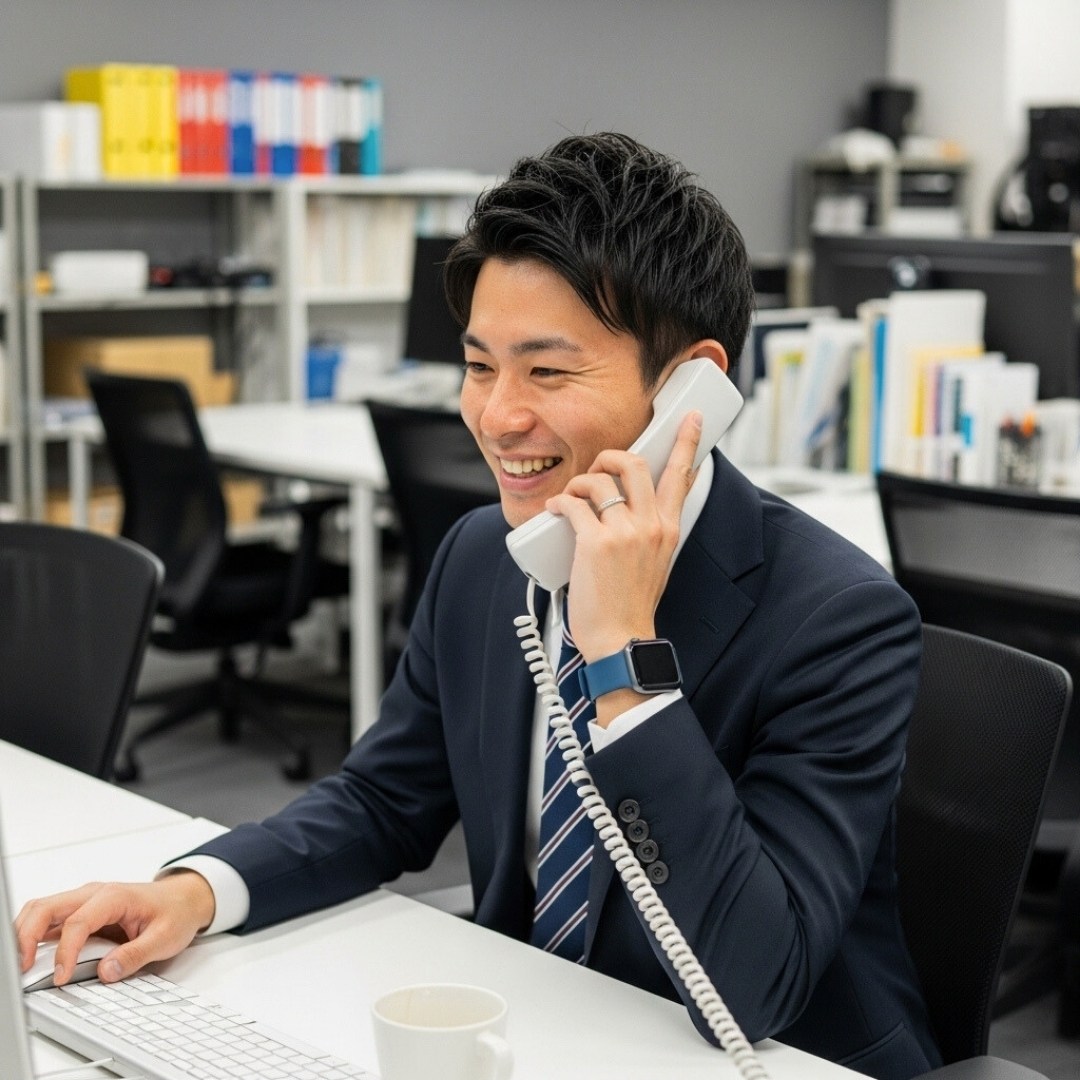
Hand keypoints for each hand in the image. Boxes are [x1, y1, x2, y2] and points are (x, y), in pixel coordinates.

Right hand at [14, 871, 215, 985]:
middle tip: (22, 969)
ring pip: (42, 910)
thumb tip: (105, 972)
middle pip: (46, 908)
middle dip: (26, 936)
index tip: (61, 978)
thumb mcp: (165, 937)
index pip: (77, 922)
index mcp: (114, 897)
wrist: (185, 898)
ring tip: (22, 965)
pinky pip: (50, 921)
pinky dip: (35, 936)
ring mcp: (85, 902)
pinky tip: (33, 958)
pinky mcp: (82, 913)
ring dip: (25, 934)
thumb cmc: (175, 912)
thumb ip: (135, 955)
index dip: (65, 952)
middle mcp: (94, 894)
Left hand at [545, 410, 702, 719]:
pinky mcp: (596, 543)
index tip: (691, 418)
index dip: (687, 441)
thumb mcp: (655, 562)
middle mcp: (651, 525)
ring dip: (578, 483)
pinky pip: (573, 503)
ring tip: (570, 500)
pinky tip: (555, 510)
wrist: (620, 639)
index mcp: (668, 529)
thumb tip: (632, 507)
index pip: (681, 475)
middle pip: (633, 463)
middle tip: (596, 467)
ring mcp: (625, 533)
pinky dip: (559, 501)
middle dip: (608, 456)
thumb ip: (650, 532)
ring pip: (598, 480)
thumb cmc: (631, 604)